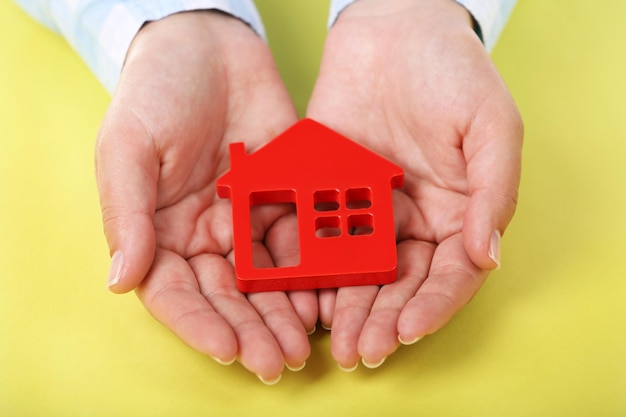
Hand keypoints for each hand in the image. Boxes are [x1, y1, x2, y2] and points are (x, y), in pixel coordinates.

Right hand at [95, 11, 316, 382]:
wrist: (208, 44)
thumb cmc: (155, 91)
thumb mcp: (127, 147)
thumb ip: (126, 213)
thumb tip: (121, 279)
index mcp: (159, 231)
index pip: (177, 293)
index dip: (201, 325)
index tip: (229, 349)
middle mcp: (204, 234)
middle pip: (228, 297)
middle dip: (253, 331)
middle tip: (280, 360)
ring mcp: (245, 218)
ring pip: (266, 279)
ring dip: (284, 312)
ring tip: (306, 341)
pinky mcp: (282, 196)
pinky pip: (298, 240)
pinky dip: (311, 269)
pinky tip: (327, 292)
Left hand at [307, 0, 522, 368]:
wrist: (395, 27)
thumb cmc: (453, 71)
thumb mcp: (492, 126)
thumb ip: (492, 191)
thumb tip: (486, 254)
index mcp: (456, 212)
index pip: (449, 275)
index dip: (432, 307)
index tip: (407, 330)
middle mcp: (411, 218)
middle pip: (399, 283)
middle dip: (382, 318)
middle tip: (362, 348)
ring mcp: (367, 206)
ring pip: (357, 268)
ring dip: (345, 304)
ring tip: (332, 333)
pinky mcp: (329, 187)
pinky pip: (318, 230)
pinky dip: (309, 261)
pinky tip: (300, 287)